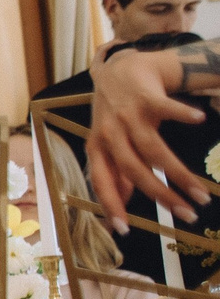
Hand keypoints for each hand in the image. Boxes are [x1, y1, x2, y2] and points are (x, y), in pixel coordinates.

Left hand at [87, 48, 209, 226]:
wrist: (120, 68)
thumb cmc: (116, 112)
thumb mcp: (108, 141)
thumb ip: (114, 170)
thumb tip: (120, 203)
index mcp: (97, 147)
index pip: (101, 181)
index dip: (111, 205)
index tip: (125, 230)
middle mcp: (109, 133)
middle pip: (135, 170)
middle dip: (161, 195)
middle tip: (187, 214)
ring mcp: (127, 115)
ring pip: (153, 149)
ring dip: (179, 173)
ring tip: (201, 192)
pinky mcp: (145, 96)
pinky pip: (165, 107)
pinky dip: (182, 113)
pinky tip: (199, 120)